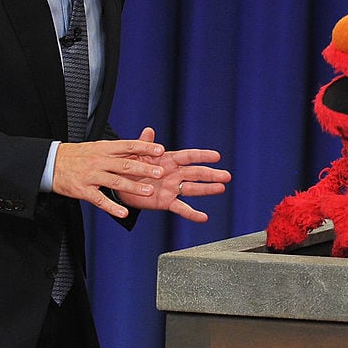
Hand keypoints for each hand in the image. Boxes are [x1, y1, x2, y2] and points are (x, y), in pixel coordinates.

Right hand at [52, 136, 168, 218]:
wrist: (51, 163)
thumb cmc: (78, 155)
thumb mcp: (98, 147)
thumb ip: (118, 149)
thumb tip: (140, 145)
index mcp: (104, 148)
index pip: (128, 146)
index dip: (145, 148)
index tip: (161, 150)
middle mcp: (99, 161)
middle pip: (124, 164)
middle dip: (144, 168)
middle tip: (160, 172)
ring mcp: (91, 176)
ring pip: (115, 181)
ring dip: (133, 187)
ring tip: (149, 192)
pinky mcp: (83, 190)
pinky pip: (100, 200)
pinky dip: (112, 207)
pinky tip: (124, 213)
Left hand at [114, 128, 230, 221]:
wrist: (120, 183)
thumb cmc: (129, 165)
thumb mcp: (136, 152)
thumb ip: (144, 144)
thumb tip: (149, 130)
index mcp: (169, 159)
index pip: (189, 156)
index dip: (202, 156)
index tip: (216, 156)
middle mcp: (174, 173)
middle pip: (196, 173)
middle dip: (211, 174)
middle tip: (226, 175)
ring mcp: (172, 188)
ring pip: (193, 189)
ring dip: (207, 189)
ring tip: (221, 188)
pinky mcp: (166, 202)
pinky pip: (181, 208)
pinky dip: (192, 214)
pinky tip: (203, 217)